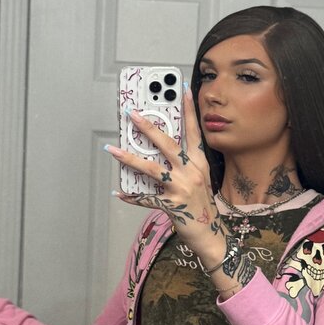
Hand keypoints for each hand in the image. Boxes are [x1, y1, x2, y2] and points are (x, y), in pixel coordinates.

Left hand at [107, 87, 227, 267]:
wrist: (210, 235)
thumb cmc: (202, 207)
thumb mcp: (199, 180)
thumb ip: (185, 165)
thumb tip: (161, 152)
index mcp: (199, 164)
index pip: (194, 132)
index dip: (189, 111)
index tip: (182, 90)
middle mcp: (191, 173)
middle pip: (167, 144)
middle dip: (148, 128)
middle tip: (133, 114)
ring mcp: (181, 188)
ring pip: (152, 168)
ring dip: (130, 158)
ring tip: (113, 150)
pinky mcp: (172, 205)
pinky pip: (146, 198)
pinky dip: (131, 197)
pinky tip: (119, 193)